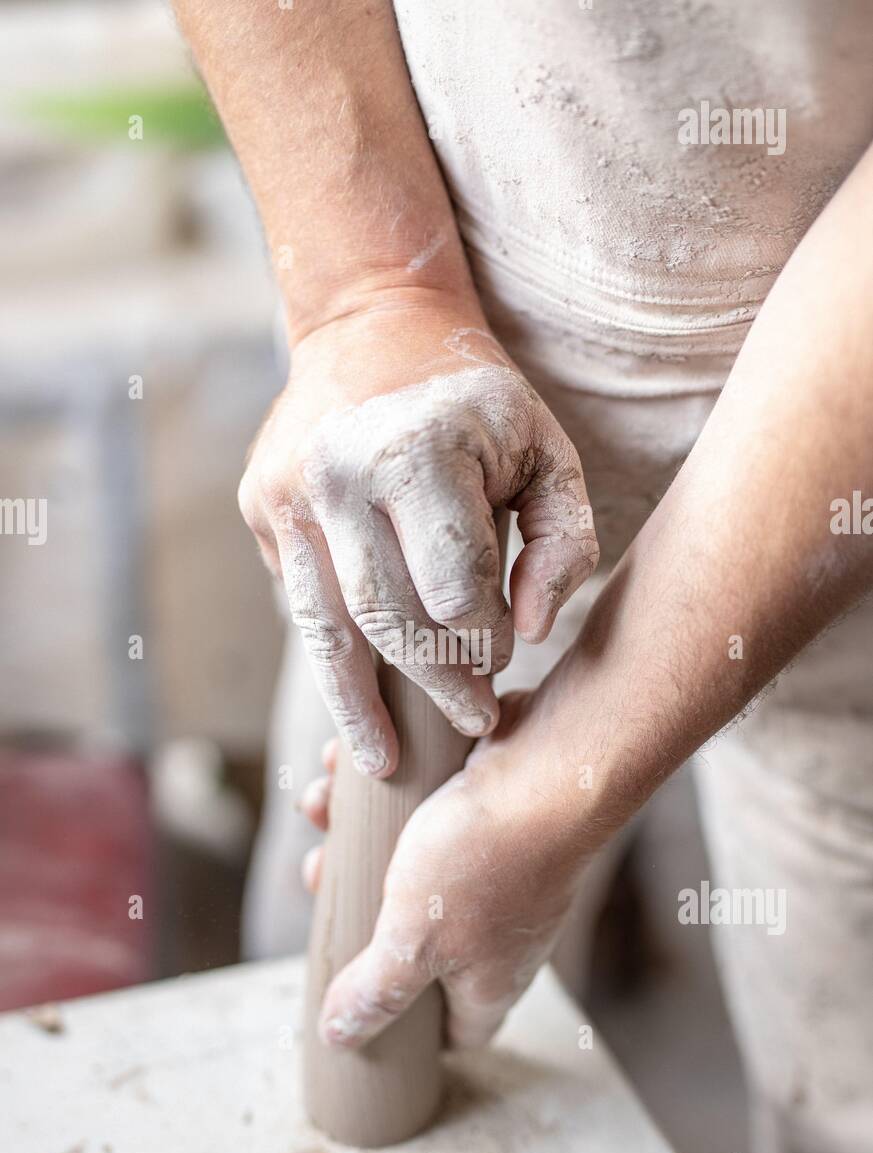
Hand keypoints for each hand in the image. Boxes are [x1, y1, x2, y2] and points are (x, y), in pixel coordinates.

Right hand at [239, 293, 598, 776]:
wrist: (373, 328)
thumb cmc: (478, 406)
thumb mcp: (549, 452)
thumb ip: (566, 544)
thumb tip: (533, 632)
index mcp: (418, 450)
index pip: (456, 590)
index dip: (488, 638)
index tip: (505, 658)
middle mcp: (338, 471)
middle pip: (389, 620)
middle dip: (434, 685)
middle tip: (470, 722)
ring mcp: (287, 493)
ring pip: (327, 630)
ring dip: (357, 705)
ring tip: (381, 762)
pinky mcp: (262, 510)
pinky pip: (304, 601)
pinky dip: (333, 651)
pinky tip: (357, 693)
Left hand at [298, 690, 586, 1048]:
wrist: (555, 759)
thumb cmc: (487, 857)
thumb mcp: (414, 938)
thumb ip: (378, 990)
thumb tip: (339, 1035)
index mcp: (492, 980)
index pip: (459, 1032)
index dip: (413, 1035)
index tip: (362, 1012)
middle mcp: (505, 931)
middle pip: (424, 943)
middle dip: (361, 914)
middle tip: (320, 879)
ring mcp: (506, 870)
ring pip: (417, 870)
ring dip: (362, 843)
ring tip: (322, 811)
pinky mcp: (499, 814)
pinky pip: (431, 815)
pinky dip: (389, 797)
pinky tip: (350, 771)